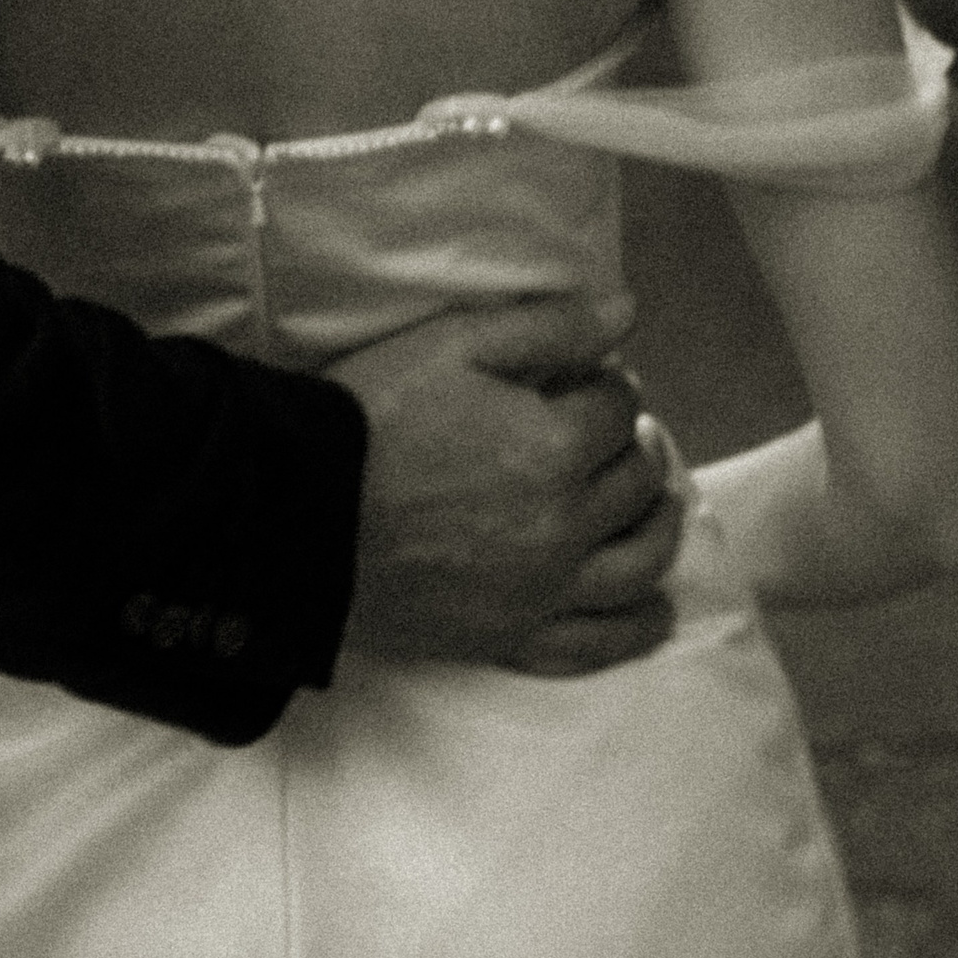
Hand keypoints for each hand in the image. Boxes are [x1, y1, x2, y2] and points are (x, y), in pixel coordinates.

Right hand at [330, 293, 684, 676]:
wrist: (300, 511)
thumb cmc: (375, 413)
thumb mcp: (457, 343)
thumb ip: (552, 325)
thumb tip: (630, 310)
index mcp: (555, 447)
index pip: (617, 408)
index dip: (608, 384)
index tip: (588, 379)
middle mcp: (563, 526)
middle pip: (634, 481)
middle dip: (633, 445)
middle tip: (614, 430)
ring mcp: (540, 591)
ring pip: (637, 563)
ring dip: (657, 524)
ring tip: (650, 500)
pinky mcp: (510, 639)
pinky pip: (595, 647)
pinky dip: (636, 629)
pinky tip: (654, 610)